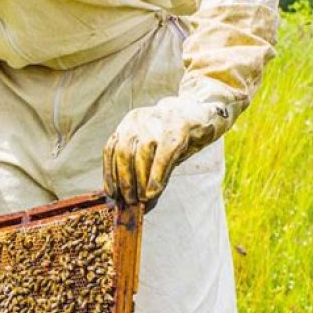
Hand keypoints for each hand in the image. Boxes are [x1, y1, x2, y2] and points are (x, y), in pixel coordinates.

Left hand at [103, 96, 230, 206]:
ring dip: (140, 181)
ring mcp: (159, 122)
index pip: (112, 149)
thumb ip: (141, 165)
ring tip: (143, 199)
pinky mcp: (179, 127)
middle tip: (129, 200)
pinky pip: (163, 155)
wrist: (203, 112)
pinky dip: (156, 176)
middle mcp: (140, 120)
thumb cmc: (175, 136)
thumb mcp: (153, 146)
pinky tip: (153, 192)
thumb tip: (132, 196)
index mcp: (130, 122)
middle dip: (124, 180)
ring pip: (142, 154)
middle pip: (123, 152)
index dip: (109, 173)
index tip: (111, 193)